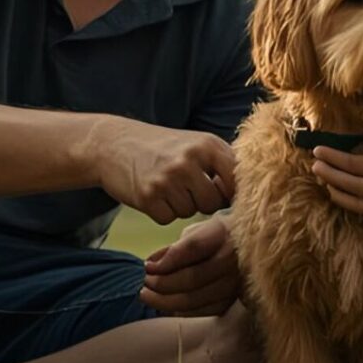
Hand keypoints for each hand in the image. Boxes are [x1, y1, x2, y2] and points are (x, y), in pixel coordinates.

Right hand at [98, 120, 235, 222]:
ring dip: (179, 206)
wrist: (112, 143)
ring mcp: (168, 178)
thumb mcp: (194, 143)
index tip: (218, 191)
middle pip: (213, 203)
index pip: (236, 181)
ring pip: (189, 212)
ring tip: (166, 185)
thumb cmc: (161, 147)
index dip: (229, 192)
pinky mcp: (148, 196)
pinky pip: (168, 219)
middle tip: (183, 186)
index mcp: (207, 144)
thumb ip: (221, 164)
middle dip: (200, 201)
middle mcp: (189, 160)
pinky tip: (152, 193)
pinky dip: (161, 212)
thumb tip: (249, 194)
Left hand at [140, 217, 240, 314]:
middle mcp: (233, 259)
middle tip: (144, 284)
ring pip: (196, 299)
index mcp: (222, 233)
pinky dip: (181, 311)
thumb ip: (173, 248)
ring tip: (148, 296)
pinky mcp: (233, 300)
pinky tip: (166, 306)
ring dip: (166, 301)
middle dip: (162, 284)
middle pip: (192, 278)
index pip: (192, 248)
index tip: (147, 266)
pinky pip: (203, 311)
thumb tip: (150, 265)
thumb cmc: (213, 238)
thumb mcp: (194, 233)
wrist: (247, 249)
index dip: (166, 261)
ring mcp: (236, 282)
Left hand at [312, 107, 362, 215]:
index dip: (335, 159)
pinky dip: (352, 203)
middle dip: (330, 176)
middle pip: (354, 188)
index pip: (358, 166)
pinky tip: (338, 191)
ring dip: (338, 193)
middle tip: (314, 163)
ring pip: (361, 204)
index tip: (318, 149)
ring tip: (323, 178)